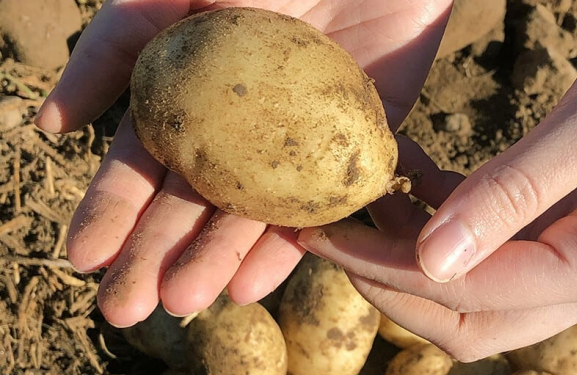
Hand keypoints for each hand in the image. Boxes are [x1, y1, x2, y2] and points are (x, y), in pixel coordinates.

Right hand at [35, 0, 451, 326]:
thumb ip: (112, 48)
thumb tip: (52, 124)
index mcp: (194, 98)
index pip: (143, 164)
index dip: (112, 211)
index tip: (84, 259)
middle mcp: (241, 131)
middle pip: (191, 202)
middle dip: (154, 254)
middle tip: (125, 306)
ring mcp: (296, 146)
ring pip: (249, 214)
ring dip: (215, 259)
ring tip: (186, 300)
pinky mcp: (352, 151)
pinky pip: (319, 206)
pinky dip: (288, 244)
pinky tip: (252, 280)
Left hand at [298, 0, 576, 360]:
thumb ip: (516, 193)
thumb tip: (431, 257)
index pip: (466, 292)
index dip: (385, 270)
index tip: (324, 234)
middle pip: (467, 318)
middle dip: (391, 282)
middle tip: (332, 231)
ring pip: (476, 287)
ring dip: (414, 251)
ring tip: (363, 194)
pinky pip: (497, 244)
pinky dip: (447, 219)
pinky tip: (412, 174)